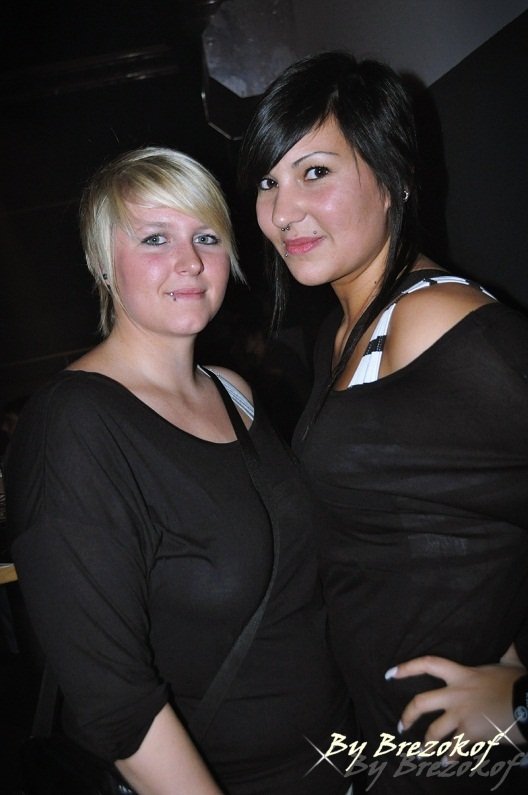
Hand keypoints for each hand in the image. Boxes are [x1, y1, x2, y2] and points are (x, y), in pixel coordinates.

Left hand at [386, 654, 525, 745]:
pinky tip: (447, 762)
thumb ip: (503, 652)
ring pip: (434, 731)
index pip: (427, 664)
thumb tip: (507, 641)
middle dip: (407, 716)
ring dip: (427, 743)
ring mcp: (462, 715)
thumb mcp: (508, 663)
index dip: (406, 668)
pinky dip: (450, 757)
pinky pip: (455, 749)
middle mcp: (456, 694)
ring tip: (423, 752)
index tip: (390, 674)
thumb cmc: (519, 683)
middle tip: (400, 726)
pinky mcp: (472, 734)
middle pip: (421, 703)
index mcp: (461, 674)